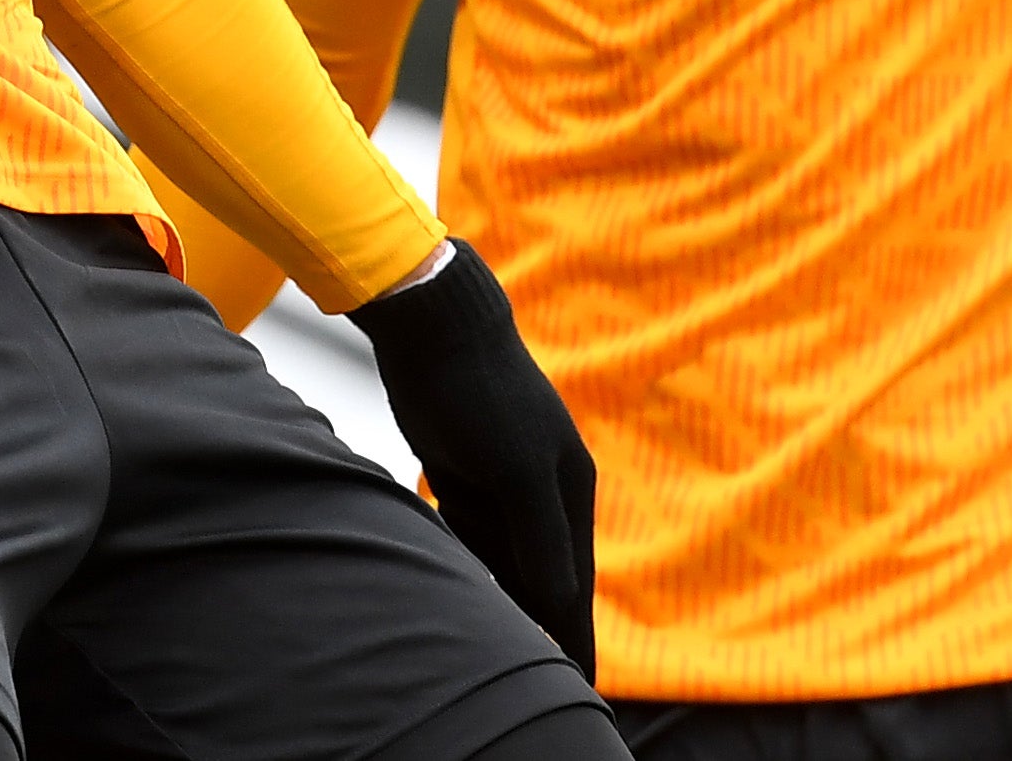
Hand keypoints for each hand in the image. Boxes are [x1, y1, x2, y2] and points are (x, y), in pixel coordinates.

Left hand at [345, 240, 597, 678]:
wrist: (433, 326)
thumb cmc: (480, 391)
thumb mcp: (516, 468)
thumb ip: (540, 534)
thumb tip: (561, 599)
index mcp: (569, 491)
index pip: (572, 584)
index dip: (572, 636)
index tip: (578, 686)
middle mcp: (541, 491)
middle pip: (541, 576)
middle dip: (540, 624)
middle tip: (538, 677)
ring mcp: (501, 481)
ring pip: (503, 555)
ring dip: (501, 592)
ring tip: (502, 644)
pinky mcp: (462, 469)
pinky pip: (470, 531)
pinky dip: (469, 558)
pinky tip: (463, 584)